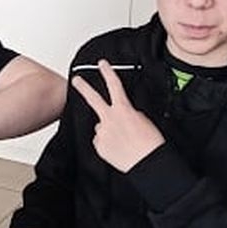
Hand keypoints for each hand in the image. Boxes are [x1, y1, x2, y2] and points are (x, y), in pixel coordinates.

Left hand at [71, 59, 163, 173]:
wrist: (148, 163)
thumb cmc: (150, 143)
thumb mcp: (143, 120)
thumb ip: (128, 113)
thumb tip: (120, 116)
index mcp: (123, 109)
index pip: (114, 85)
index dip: (107, 72)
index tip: (102, 64)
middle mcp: (109, 119)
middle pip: (93, 99)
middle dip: (84, 87)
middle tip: (76, 80)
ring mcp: (102, 133)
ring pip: (101, 128)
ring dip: (109, 131)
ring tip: (123, 142)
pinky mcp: (99, 146)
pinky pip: (101, 142)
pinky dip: (108, 145)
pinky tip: (119, 149)